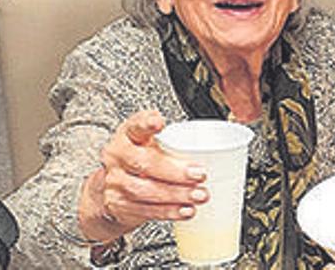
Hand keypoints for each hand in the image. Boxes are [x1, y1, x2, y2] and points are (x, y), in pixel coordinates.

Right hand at [78, 110, 207, 241]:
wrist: (117, 187)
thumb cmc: (144, 158)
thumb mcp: (155, 143)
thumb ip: (176, 141)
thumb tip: (219, 150)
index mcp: (128, 135)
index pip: (135, 125)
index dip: (146, 123)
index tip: (158, 122)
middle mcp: (117, 156)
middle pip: (144, 163)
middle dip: (176, 171)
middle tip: (200, 175)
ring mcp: (115, 182)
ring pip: (145, 190)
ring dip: (177, 195)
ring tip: (199, 195)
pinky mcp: (118, 205)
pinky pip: (146, 210)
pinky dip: (170, 211)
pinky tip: (186, 210)